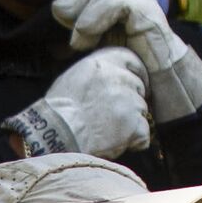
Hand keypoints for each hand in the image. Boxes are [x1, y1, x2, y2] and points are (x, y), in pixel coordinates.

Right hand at [2, 47, 151, 158]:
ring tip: (107, 130)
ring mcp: (129, 101)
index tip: (138, 83)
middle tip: (114, 114)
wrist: (58, 133)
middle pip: (138, 87)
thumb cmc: (59, 109)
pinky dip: (135, 140)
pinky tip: (117, 142)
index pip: (131, 60)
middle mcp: (120, 78)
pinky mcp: (134, 124)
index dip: (137, 73)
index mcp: (104, 63)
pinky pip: (144, 133)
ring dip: (130, 121)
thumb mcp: (73, 77)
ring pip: (141, 111)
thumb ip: (96, 73)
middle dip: (130, 100)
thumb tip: (107, 76)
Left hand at [52, 0, 201, 121]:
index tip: (59, 18)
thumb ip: (85, 37)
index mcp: (122, 3)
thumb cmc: (133, 66)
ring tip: (77, 40)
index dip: (75, 0)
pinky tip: (85, 34)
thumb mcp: (102, 47)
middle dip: (76, 2)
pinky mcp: (146, 10)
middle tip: (60, 18)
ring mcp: (141, 1)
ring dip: (85, 16)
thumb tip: (57, 38)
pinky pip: (117, 4)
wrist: (161, 80)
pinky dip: (96, 18)